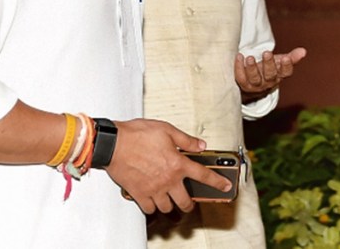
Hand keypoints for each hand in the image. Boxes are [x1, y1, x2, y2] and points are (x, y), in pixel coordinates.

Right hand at [105, 119, 231, 214]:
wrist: (113, 144)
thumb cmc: (137, 134)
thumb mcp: (167, 130)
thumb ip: (186, 140)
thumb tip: (201, 145)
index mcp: (177, 163)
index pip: (204, 175)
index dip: (218, 182)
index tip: (226, 186)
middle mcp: (168, 179)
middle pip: (185, 201)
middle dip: (190, 204)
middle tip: (190, 202)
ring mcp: (153, 189)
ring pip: (168, 208)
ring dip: (172, 206)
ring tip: (172, 201)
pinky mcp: (139, 194)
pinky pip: (150, 209)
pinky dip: (153, 208)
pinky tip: (154, 202)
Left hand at [235, 47, 306, 101]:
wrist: (253, 83)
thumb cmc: (269, 68)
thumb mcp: (279, 62)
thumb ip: (291, 57)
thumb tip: (304, 51)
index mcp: (279, 76)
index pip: (286, 73)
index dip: (287, 66)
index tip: (286, 57)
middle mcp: (268, 82)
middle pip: (270, 75)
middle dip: (269, 64)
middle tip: (267, 53)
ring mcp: (255, 85)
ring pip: (255, 79)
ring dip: (252, 68)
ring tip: (250, 57)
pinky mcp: (243, 85)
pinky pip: (240, 78)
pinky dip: (239, 67)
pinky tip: (239, 56)